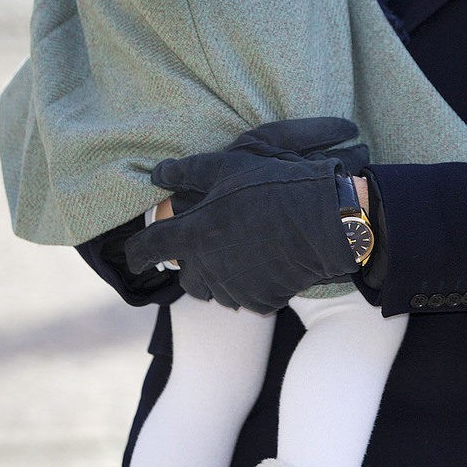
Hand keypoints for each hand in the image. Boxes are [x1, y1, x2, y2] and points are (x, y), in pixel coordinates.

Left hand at [125, 118, 367, 312]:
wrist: (330, 222)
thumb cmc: (279, 185)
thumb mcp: (231, 165)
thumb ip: (188, 171)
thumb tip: (157, 174)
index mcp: (194, 234)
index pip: (148, 249)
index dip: (137, 252)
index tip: (136, 256)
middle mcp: (209, 268)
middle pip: (185, 276)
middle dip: (191, 262)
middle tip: (210, 242)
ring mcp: (236, 288)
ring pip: (214, 290)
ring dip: (218, 274)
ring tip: (240, 251)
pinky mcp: (262, 301)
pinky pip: (245, 297)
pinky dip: (249, 284)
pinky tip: (265, 262)